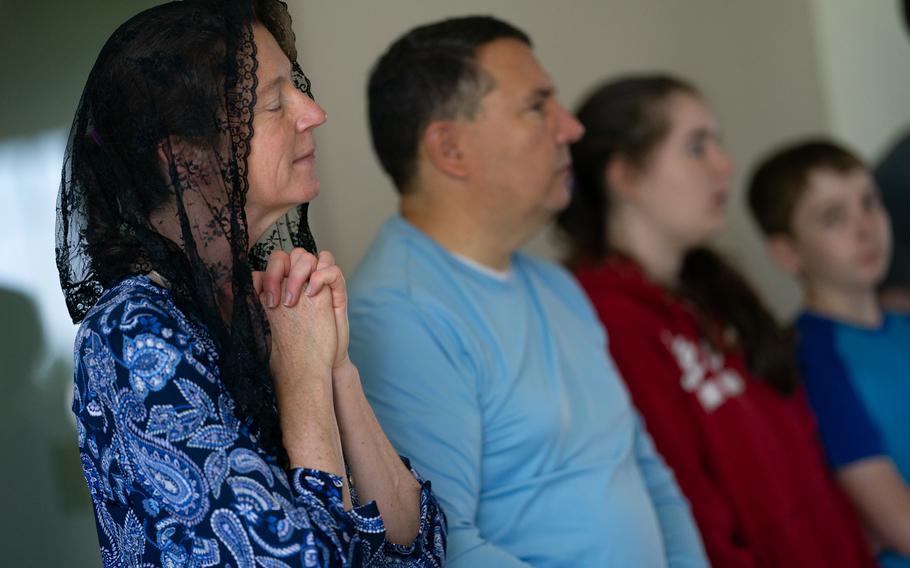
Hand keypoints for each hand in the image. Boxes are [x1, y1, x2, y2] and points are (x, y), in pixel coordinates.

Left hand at [254, 248, 349, 369]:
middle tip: (276, 302)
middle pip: (289, 255)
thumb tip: (223, 288)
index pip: (273, 264)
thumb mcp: (259, 327)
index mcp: (281, 287)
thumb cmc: (284, 351)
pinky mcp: (336, 293)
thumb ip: (244, 306)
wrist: (311, 368)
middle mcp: (300, 282)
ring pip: (309, 257)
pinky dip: (322, 276)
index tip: (264, 301)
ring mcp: (318, 285)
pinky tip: (312, 294)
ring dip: (298, 272)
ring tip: (292, 301)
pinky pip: (332, 270)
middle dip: (278, 272)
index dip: (265, 277)